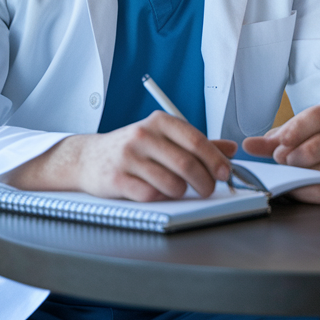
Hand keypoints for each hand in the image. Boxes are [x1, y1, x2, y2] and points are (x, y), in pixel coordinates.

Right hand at [3, 111, 237, 201]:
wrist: (88, 157)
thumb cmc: (133, 148)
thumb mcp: (163, 138)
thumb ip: (197, 143)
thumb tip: (231, 149)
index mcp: (159, 122)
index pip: (195, 140)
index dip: (215, 159)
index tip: (226, 172)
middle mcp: (143, 135)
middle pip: (186, 164)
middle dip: (204, 182)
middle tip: (208, 189)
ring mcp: (128, 157)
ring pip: (171, 183)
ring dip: (182, 192)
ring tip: (179, 190)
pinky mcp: (116, 178)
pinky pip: (151, 194)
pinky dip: (161, 198)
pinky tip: (159, 193)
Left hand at [241, 104, 319, 202]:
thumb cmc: (312, 139)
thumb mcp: (292, 134)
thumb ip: (270, 141)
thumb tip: (247, 145)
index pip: (316, 117)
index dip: (295, 131)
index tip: (280, 144)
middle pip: (316, 148)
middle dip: (292, 159)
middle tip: (283, 161)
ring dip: (300, 177)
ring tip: (291, 173)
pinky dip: (308, 193)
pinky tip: (298, 187)